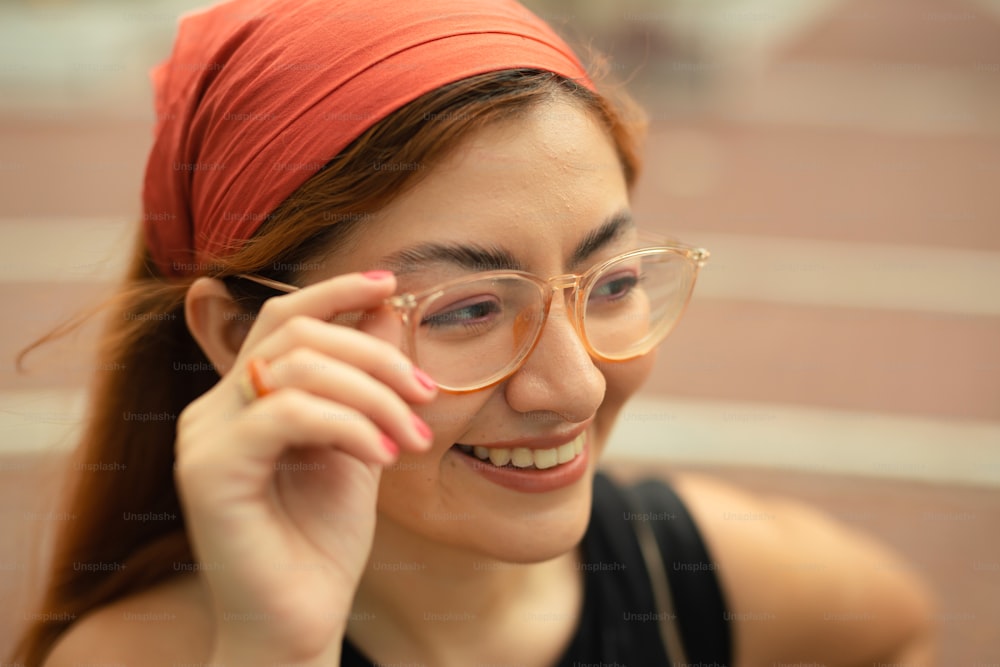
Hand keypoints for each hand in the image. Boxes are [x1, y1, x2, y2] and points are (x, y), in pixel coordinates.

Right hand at [174, 271, 435, 663]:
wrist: (299, 622)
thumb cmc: (324, 539)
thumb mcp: (358, 443)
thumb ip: (364, 382)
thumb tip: (386, 308)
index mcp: (244, 399)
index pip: (283, 319)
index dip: (335, 291)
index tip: (391, 283)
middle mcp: (213, 409)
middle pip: (296, 333)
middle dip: (375, 354)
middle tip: (426, 395)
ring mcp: (204, 438)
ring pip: (297, 368)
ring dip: (374, 395)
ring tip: (412, 440)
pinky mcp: (209, 473)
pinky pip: (288, 414)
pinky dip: (349, 425)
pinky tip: (380, 457)